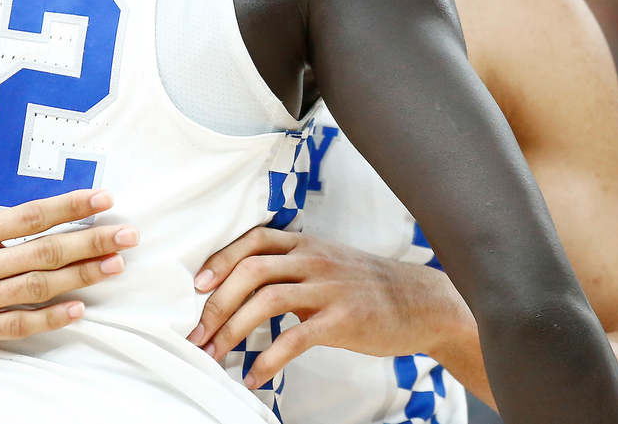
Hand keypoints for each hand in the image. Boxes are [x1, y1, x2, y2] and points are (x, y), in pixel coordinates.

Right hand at [0, 101, 138, 360]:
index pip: (26, 217)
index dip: (68, 207)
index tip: (103, 198)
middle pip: (42, 255)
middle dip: (90, 243)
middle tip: (130, 235)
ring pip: (35, 291)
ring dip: (79, 278)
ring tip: (114, 267)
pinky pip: (14, 328)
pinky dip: (48, 320)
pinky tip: (78, 310)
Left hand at [187, 227, 473, 388]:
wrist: (421, 301)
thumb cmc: (366, 284)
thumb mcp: (326, 261)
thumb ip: (289, 265)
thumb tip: (243, 282)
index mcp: (305, 244)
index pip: (252, 241)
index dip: (219, 261)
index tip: (196, 286)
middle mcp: (312, 260)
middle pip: (250, 271)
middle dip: (216, 304)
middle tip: (197, 333)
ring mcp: (327, 289)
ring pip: (265, 301)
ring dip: (232, 330)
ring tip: (216, 355)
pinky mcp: (342, 320)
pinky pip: (294, 340)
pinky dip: (267, 359)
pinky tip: (254, 376)